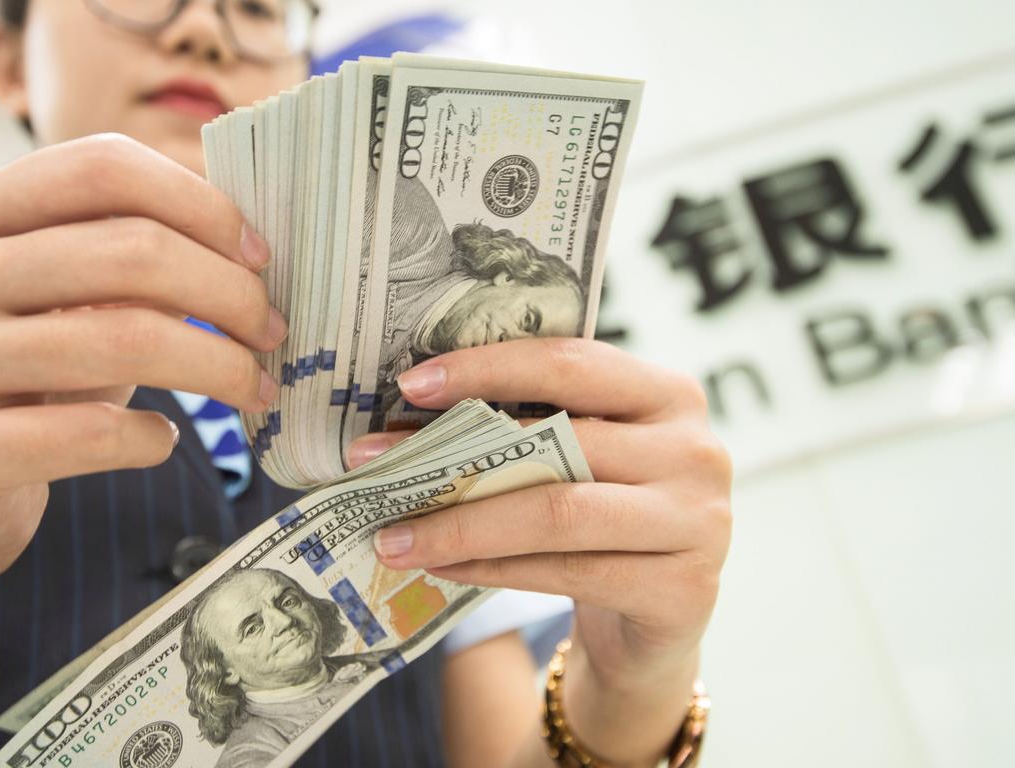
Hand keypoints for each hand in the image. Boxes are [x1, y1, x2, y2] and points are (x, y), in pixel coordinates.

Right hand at [0, 134, 285, 578]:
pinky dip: (148, 438)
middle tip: (272, 332)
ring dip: (221, 367)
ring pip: (126, 339)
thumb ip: (131, 260)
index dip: (201, 206)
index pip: (102, 169)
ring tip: (256, 389)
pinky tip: (160, 440)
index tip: (258, 257)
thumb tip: (249, 248)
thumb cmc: (29, 372)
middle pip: (134, 250)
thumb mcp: (67, 296)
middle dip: (232, 294)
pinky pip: (89, 433)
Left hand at [347, 338, 731, 758]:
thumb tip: (413, 420)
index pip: (572, 364)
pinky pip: (566, 573)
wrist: (660, 615)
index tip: (410, 385)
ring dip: (460, 523)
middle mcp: (697, 451)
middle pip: (560, 441)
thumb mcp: (584, 460)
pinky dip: (491, 569)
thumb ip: (531, 431)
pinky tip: (441, 567)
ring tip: (392, 535)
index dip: (488, 368)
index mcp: (671, 394)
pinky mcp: (684, 590)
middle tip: (376, 465)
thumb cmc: (607, 515)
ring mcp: (700, 523)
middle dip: (456, 455)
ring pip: (556, 512)